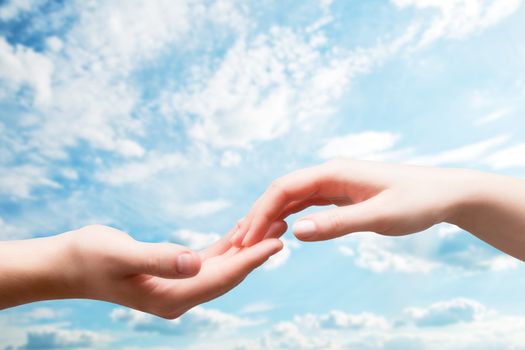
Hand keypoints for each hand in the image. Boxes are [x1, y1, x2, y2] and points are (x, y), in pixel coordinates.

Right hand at [0, 223, 285, 317]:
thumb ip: (159, 259)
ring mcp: (177, 287)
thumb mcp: (121, 255)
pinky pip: (208, 260)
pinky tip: (240, 230)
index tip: (277, 243)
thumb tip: (195, 263)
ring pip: (222, 267)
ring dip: (245, 248)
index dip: (250, 260)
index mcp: (170, 297)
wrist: (68, 264)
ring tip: (272, 226)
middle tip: (284, 229)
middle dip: (256, 253)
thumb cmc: (89, 258)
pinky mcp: (173, 274)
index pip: (220, 278)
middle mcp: (179, 297)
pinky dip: (226, 246)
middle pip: (228, 275)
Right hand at [231, 159, 468, 245]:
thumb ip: (338, 224)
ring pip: (292, 196)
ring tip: (252, 238)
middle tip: (241, 242)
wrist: (445, 193)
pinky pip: (307, 202)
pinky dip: (289, 215)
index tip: (247, 237)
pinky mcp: (341, 193)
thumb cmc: (417, 202)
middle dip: (259, 214)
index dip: (261, 212)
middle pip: (282, 190)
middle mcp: (329, 172)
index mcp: (334, 172)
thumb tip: (295, 231)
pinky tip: (280, 229)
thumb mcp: (380, 216)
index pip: (284, 188)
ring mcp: (334, 182)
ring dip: (271, 215)